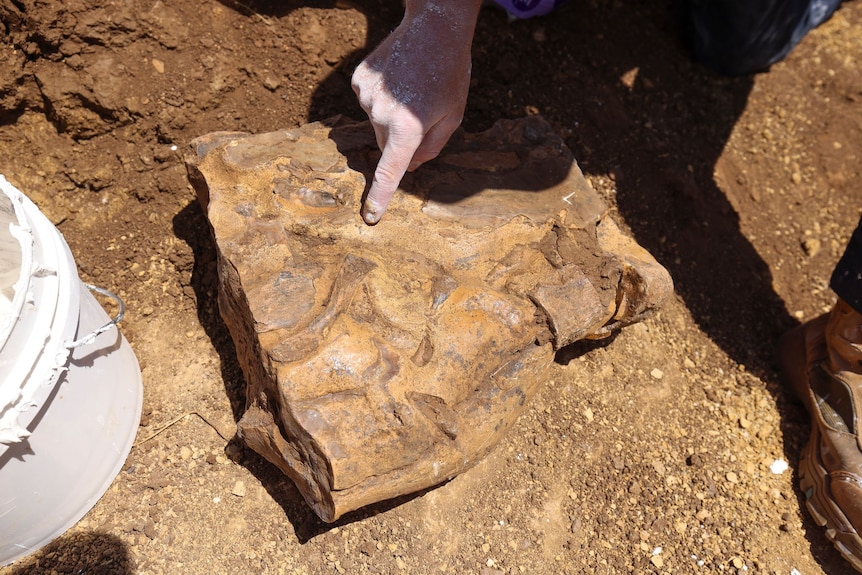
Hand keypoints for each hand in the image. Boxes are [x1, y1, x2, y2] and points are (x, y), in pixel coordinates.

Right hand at [351, 0, 481, 223]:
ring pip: (376, 124)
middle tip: (421, 110)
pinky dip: (381, 98)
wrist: (433, 27)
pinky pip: (368, 102)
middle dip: (401, 139)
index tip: (371, 216)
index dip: (381, 196)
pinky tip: (398, 79)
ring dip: (392, 116)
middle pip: (386, 146)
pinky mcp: (358, 80)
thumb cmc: (450, 74)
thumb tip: (410, 168)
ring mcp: (366, 95)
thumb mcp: (453, 115)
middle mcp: (381, 113)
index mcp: (408, 126)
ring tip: (411, 88)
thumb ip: (432, 147)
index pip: (391, 171)